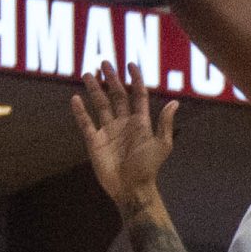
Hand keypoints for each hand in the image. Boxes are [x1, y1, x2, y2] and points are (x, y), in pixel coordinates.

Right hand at [74, 65, 176, 212]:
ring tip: (87, 73)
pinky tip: (75, 98)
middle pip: (117, 95)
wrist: (132, 188)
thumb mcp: (162, 145)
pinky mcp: (94, 141)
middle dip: (111, 79)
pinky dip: (80, 111)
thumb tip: (175, 102)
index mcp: (141, 122)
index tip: (131, 65)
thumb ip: (165, 123)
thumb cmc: (148, 168)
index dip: (135, 79)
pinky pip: (86, 122)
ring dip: (94, 89)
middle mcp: (124, 123)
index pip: (138, 95)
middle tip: (104, 63)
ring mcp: (108, 131)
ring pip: (100, 105)